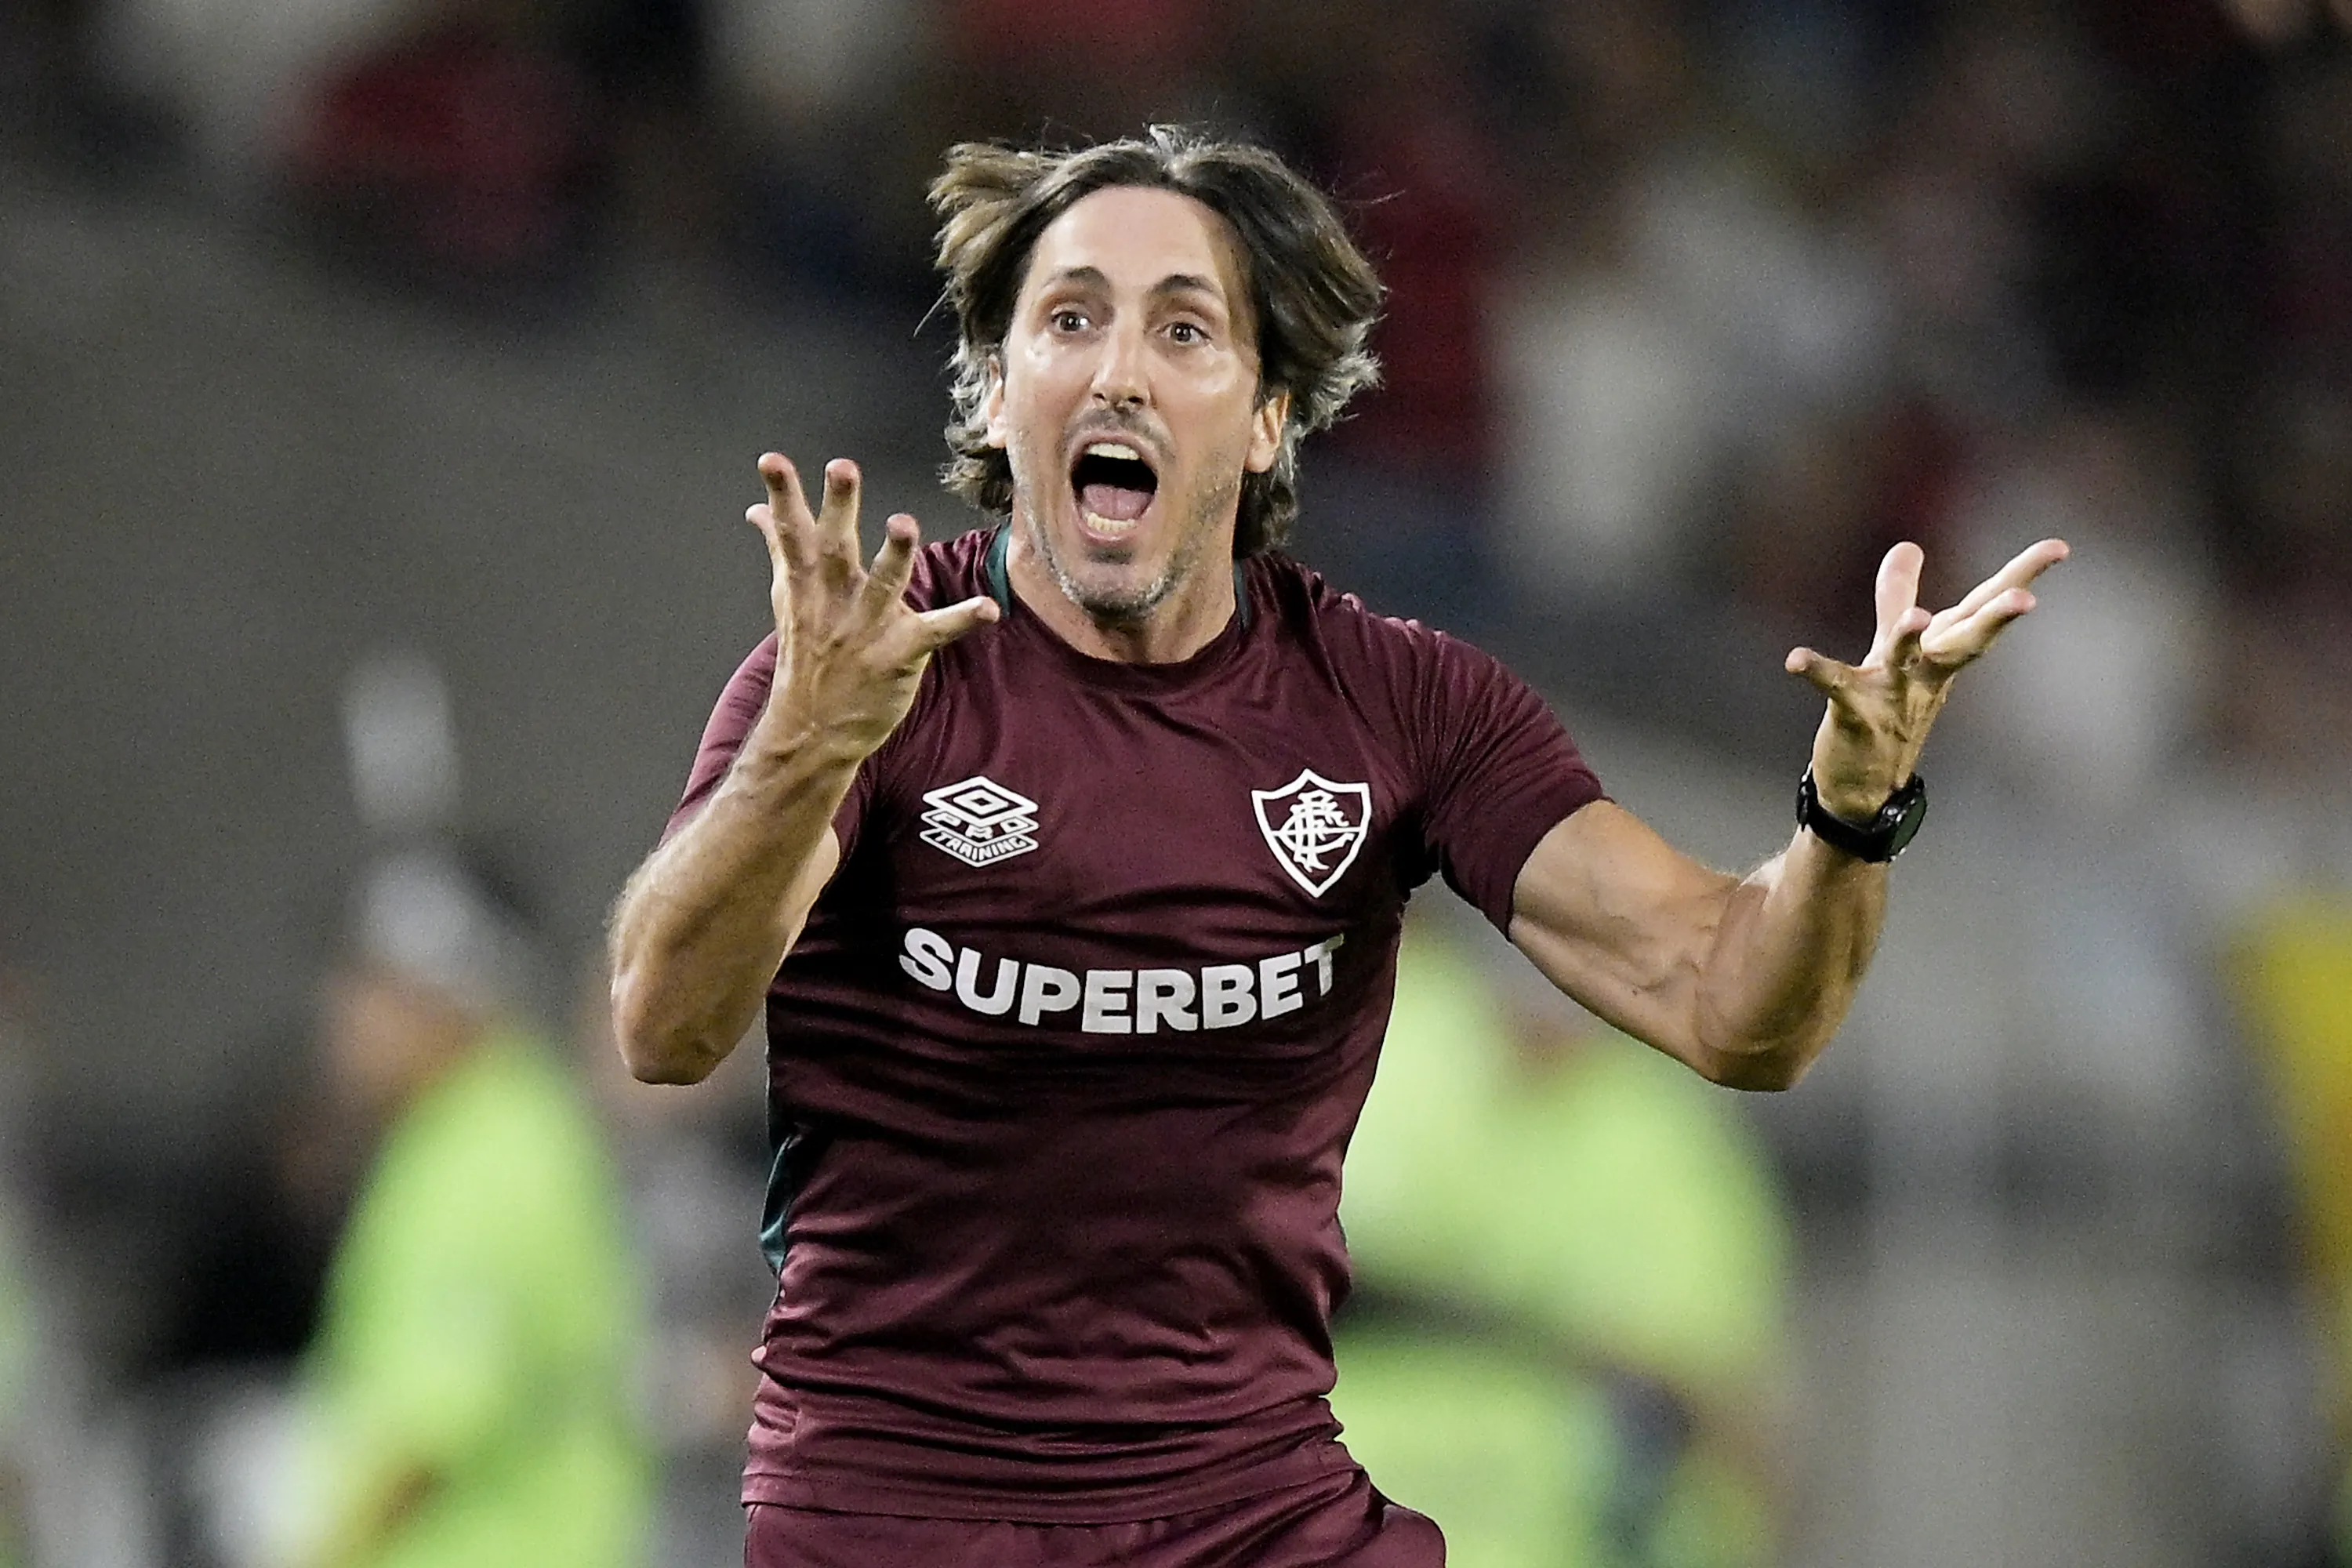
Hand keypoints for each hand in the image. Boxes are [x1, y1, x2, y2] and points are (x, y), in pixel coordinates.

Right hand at [747, 454, 998, 756]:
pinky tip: (989, 609)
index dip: (783, 494)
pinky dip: (963, 620)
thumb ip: (780, 546)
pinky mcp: (899, 654)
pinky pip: (935, 632)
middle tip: (842, 467)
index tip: (772, 460)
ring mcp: (867, 628)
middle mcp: (835, 600)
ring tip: (902, 524)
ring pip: (883, 585)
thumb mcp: (787, 596)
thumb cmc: (805, 653)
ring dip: (894, 555)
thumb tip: (757, 509)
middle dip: (840, 507)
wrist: (813, 728)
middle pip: (836, 548)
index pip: (792, 530)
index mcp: (807, 582)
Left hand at [1786, 538, 2068, 820]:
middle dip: (1995, 618)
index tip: (2060, 547)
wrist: (1863, 787)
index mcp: (1940, 650)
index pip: (1983, 606)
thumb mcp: (1894, 646)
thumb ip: (1896, 595)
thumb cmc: (1887, 709)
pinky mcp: (1855, 713)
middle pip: (1966, 638)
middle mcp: (1924, 672)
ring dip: (1911, 639)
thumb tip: (1907, 545)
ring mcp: (1893, 694)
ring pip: (1907, 662)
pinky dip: (1817, 671)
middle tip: (2027, 599)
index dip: (2022, 575)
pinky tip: (1795, 659)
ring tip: (1918, 617)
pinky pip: (1836, 688)